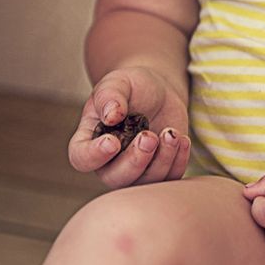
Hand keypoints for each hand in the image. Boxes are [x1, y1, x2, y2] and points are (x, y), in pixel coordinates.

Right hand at [68, 66, 190, 188]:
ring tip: (171, 133)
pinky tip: (182, 139)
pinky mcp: (159, 168)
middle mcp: (109, 161)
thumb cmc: (131, 87)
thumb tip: (111, 116)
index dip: (94, 155)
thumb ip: (110, 96)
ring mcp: (135, 168)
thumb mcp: (118, 82)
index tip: (113, 142)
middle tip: (149, 137)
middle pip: (115, 178)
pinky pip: (168, 178)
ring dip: (160, 161)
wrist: (158, 90)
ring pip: (144, 182)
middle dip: (135, 161)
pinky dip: (178, 162)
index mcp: (90, 139)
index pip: (82, 157)